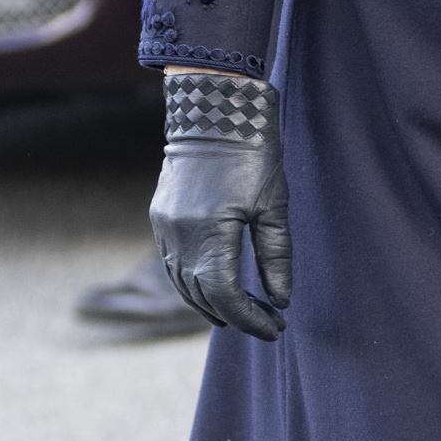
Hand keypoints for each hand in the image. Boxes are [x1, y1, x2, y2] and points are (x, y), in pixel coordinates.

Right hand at [151, 74, 290, 337]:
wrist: (213, 113)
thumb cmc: (252, 154)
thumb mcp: (274, 206)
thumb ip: (276, 257)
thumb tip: (281, 300)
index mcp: (211, 232)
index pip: (226, 295)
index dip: (250, 318)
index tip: (274, 328)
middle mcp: (180, 234)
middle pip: (202, 296)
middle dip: (234, 316)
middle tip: (266, 324)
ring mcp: (165, 227)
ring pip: (182, 284)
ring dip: (210, 305)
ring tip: (241, 314)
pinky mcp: (160, 217)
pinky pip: (172, 265)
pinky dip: (193, 283)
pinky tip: (214, 288)